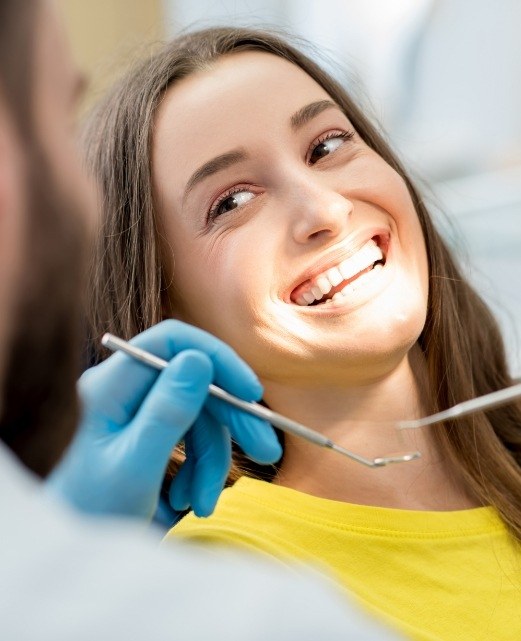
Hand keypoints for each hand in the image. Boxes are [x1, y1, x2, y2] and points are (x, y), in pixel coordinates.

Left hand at [47, 320, 281, 521]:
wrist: (68, 547)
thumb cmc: (89, 513)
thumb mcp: (134, 467)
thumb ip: (167, 412)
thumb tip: (199, 359)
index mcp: (111, 386)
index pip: (172, 342)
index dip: (217, 358)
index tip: (251, 393)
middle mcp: (123, 390)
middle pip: (193, 382)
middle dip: (230, 421)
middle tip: (267, 452)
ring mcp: (134, 410)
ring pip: (197, 416)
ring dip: (211, 460)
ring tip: (202, 505)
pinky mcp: (145, 432)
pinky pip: (187, 438)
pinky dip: (197, 469)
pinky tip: (187, 502)